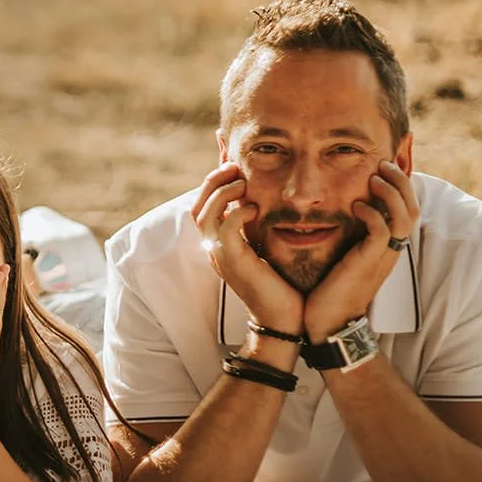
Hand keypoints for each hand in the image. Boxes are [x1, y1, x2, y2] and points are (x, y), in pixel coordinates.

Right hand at [192, 163, 303, 331]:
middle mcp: (213, 249)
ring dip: (222, 193)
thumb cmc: (281, 283)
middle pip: (197, 206)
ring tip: (242, 183)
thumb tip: (266, 199)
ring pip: (205, 214)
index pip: (203, 206)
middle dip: (213, 181)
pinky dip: (237, 213)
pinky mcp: (233, 262)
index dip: (212, 182)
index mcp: (218, 244)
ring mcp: (219, 256)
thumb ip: (259, 225)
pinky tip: (254, 209)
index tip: (231, 163)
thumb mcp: (266, 247)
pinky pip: (225, 229)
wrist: (284, 318)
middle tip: (233, 166)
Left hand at [304, 161, 419, 341]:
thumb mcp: (344, 255)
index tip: (383, 167)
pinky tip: (356, 205)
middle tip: (384, 162)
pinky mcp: (368, 262)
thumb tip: (339, 211)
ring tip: (374, 176)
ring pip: (403, 216)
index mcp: (386, 246)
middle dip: (401, 181)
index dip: (400, 186)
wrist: (328, 323)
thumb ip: (350, 234)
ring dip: (391, 192)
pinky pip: (381, 231)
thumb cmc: (330, 289)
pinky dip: (373, 214)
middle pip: (412, 208)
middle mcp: (390, 250)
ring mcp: (382, 257)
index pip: (407, 209)